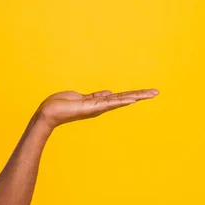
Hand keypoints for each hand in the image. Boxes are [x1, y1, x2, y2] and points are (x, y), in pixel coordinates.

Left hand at [36, 88, 158, 129]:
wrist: (48, 112)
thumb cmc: (60, 105)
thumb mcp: (80, 97)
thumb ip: (95, 96)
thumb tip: (108, 92)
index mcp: (98, 102)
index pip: (118, 97)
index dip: (132, 94)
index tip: (146, 92)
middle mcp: (100, 106)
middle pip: (123, 99)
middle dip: (140, 95)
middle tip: (156, 92)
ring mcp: (97, 107)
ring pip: (120, 100)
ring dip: (136, 96)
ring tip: (151, 94)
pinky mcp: (92, 107)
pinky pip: (109, 103)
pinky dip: (121, 101)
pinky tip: (133, 99)